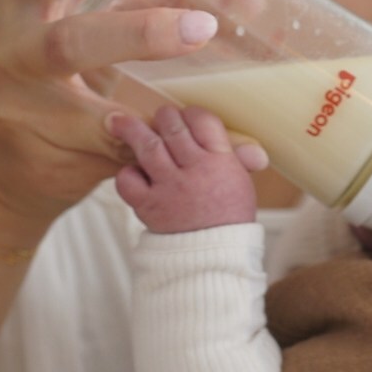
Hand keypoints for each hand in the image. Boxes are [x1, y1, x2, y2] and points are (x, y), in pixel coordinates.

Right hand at [0, 0, 220, 249]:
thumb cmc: (49, 79)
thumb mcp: (84, 29)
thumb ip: (147, 7)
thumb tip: (242, 1)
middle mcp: (14, 46)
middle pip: (71, 40)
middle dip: (140, 35)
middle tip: (202, 28)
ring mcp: (18, 105)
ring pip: (83, 111)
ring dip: (146, 114)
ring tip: (194, 112)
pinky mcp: (32, 153)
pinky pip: (102, 150)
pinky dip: (150, 149)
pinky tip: (191, 150)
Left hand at [109, 105, 270, 232]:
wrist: (214, 259)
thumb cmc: (228, 219)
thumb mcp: (241, 184)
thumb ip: (238, 160)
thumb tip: (253, 149)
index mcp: (221, 162)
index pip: (204, 121)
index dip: (192, 113)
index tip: (186, 115)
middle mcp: (194, 171)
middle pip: (173, 128)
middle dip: (164, 117)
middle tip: (161, 118)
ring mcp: (169, 188)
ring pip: (147, 146)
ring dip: (132, 129)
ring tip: (118, 121)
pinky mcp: (148, 206)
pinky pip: (128, 181)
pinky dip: (126, 172)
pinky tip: (132, 171)